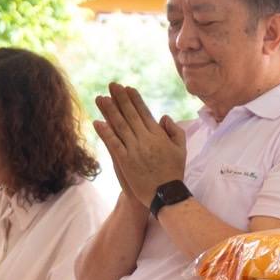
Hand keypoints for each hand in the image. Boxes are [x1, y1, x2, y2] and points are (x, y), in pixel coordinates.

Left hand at [93, 83, 186, 209]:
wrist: (166, 194)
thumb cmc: (174, 172)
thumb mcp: (181, 149)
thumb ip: (175, 131)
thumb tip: (163, 116)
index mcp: (159, 135)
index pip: (144, 112)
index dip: (134, 99)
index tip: (127, 88)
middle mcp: (146, 139)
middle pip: (130, 115)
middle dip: (120, 99)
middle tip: (112, 85)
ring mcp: (134, 150)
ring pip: (119, 126)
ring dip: (109, 111)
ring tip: (100, 98)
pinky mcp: (125, 162)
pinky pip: (113, 144)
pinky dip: (105, 133)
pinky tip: (97, 123)